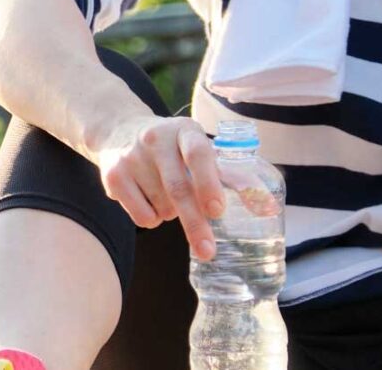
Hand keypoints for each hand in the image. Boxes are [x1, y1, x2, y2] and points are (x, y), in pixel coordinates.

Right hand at [89, 113, 227, 259]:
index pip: (198, 153)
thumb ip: (232, 177)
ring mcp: (131, 156)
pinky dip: (151, 219)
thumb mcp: (199, 149)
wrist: (119, 130)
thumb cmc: (173, 148)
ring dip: (172, 215)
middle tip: (208, 251)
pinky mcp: (112, 175)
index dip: (208, 182)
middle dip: (194, 223)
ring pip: (161, 207)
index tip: (217, 210)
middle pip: (178, 189)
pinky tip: (148, 199)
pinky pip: (141, 216)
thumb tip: (268, 208)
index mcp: (185, 130)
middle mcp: (156, 139)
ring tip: (166, 195)